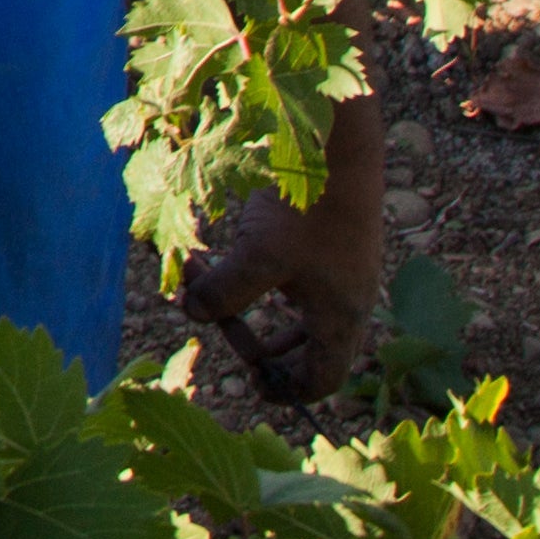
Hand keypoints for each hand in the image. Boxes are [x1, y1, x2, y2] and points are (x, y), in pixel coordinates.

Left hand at [177, 93, 388, 404]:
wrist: (339, 147)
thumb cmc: (305, 209)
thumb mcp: (258, 256)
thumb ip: (223, 292)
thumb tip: (191, 313)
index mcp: (340, 319)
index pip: (321, 381)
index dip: (285, 391)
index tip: (248, 379)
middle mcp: (348, 301)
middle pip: (312, 351)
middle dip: (265, 348)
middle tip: (227, 329)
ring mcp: (342, 273)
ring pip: (302, 313)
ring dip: (258, 310)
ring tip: (218, 293)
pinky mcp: (331, 244)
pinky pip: (299, 280)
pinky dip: (264, 279)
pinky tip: (232, 258)